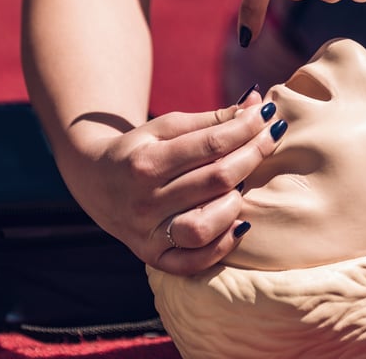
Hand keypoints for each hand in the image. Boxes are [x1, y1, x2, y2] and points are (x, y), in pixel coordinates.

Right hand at [61, 89, 284, 274]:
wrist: (94, 181)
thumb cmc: (141, 148)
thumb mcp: (167, 127)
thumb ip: (212, 119)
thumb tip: (256, 104)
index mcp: (146, 162)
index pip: (211, 144)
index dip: (246, 128)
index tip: (268, 115)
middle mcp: (144, 200)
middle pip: (215, 180)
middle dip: (253, 155)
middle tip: (271, 138)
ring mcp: (147, 233)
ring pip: (204, 226)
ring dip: (234, 204)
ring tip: (244, 185)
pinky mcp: (152, 257)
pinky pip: (193, 262)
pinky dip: (221, 247)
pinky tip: (240, 224)